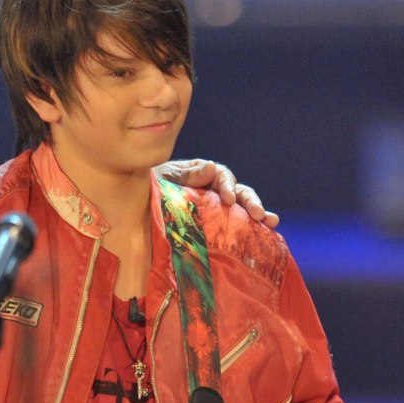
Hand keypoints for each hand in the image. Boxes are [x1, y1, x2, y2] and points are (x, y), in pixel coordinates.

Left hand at [157, 159, 278, 226]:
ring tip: (271, 222)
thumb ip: (188, 174)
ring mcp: (215, 209)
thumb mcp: (165, 177)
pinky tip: (267, 235)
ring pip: (241, 208)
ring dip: (258, 213)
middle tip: (259, 214)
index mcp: (201, 174)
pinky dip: (252, 230)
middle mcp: (212, 190)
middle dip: (249, 201)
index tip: (227, 198)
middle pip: (237, 192)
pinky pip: (235, 226)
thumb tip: (213, 167)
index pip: (221, 176)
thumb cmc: (147, 189)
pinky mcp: (215, 226)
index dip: (227, 185)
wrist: (132, 210)